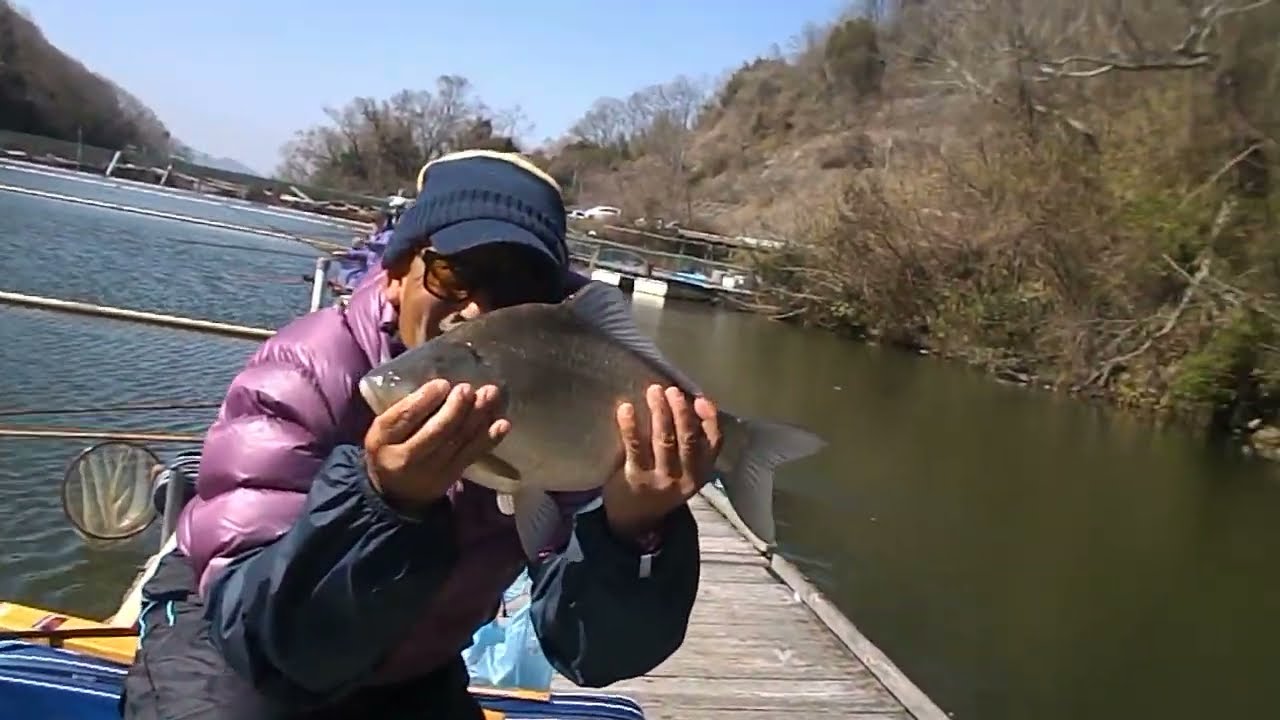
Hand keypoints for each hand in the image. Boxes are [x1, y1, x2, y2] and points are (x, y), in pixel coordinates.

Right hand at [364, 379, 508, 507]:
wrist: (396, 493)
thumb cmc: (390, 448)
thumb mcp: (382, 430)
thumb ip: (403, 410)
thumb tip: (439, 385)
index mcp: (383, 441)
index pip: (404, 418)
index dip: (425, 400)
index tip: (443, 383)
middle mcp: (408, 458)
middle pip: (435, 432)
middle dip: (456, 409)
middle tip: (468, 388)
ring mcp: (433, 470)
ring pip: (458, 442)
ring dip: (477, 417)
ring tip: (490, 395)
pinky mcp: (453, 475)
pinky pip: (473, 454)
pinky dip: (489, 438)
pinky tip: (502, 424)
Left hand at [603, 385, 722, 540]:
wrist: (634, 521)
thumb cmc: (660, 485)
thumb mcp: (685, 473)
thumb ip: (690, 446)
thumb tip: (691, 402)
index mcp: (700, 473)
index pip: (714, 444)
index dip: (710, 419)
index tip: (699, 399)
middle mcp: (684, 478)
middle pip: (687, 439)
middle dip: (681, 411)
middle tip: (671, 390)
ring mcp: (659, 480)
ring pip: (664, 440)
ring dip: (660, 413)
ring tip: (654, 392)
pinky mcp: (635, 479)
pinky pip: (634, 447)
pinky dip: (631, 426)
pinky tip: (626, 408)